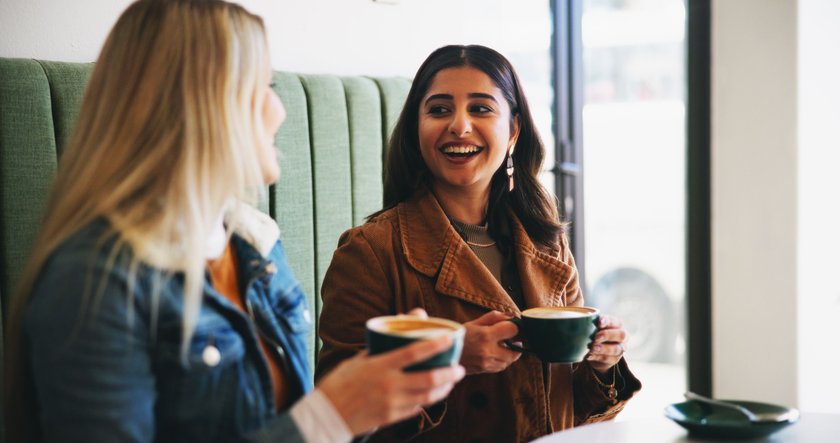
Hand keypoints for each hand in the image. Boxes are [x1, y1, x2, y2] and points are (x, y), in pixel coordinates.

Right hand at [317, 335, 465, 435]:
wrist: (327, 414)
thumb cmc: (341, 381)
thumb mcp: (359, 358)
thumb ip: (383, 344)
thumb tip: (404, 319)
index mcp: (380, 366)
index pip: (414, 352)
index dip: (435, 345)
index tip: (450, 338)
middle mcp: (389, 385)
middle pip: (429, 378)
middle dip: (449, 374)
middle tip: (460, 368)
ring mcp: (392, 404)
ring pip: (428, 396)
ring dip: (444, 389)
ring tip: (451, 381)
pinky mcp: (392, 418)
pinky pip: (417, 408)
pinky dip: (427, 400)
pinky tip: (432, 395)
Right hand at [460, 311, 520, 373]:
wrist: (443, 352)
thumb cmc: (459, 335)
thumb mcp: (474, 322)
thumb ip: (494, 318)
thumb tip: (511, 316)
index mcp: (486, 335)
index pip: (512, 330)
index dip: (516, 327)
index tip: (513, 326)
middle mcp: (487, 351)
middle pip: (515, 351)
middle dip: (517, 344)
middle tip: (512, 338)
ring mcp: (486, 363)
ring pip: (509, 361)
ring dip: (510, 353)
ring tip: (503, 345)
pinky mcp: (483, 370)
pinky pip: (500, 367)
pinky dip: (502, 360)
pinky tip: (496, 353)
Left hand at [586, 315, 627, 374]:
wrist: (595, 350)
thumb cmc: (594, 332)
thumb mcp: (593, 326)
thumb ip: (591, 322)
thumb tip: (584, 316)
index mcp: (617, 324)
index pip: (616, 321)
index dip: (608, 322)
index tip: (599, 323)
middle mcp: (621, 336)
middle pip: (621, 335)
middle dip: (608, 335)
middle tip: (596, 337)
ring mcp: (620, 349)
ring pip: (616, 349)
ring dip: (603, 348)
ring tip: (592, 348)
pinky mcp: (614, 359)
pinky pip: (608, 359)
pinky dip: (597, 357)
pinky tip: (589, 356)